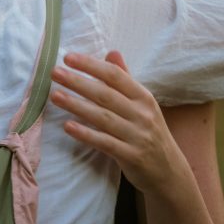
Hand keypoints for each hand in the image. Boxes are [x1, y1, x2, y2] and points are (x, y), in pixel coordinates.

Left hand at [50, 51, 185, 195]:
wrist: (169, 171)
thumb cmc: (149, 132)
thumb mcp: (142, 104)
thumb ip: (125, 79)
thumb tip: (112, 52)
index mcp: (143, 97)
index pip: (115, 75)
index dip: (91, 65)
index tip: (68, 58)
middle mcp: (142, 114)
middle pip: (105, 94)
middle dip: (78, 82)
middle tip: (55, 73)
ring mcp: (138, 136)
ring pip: (103, 117)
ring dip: (77, 106)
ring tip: (55, 96)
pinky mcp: (131, 156)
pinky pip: (105, 143)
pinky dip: (86, 134)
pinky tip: (68, 126)